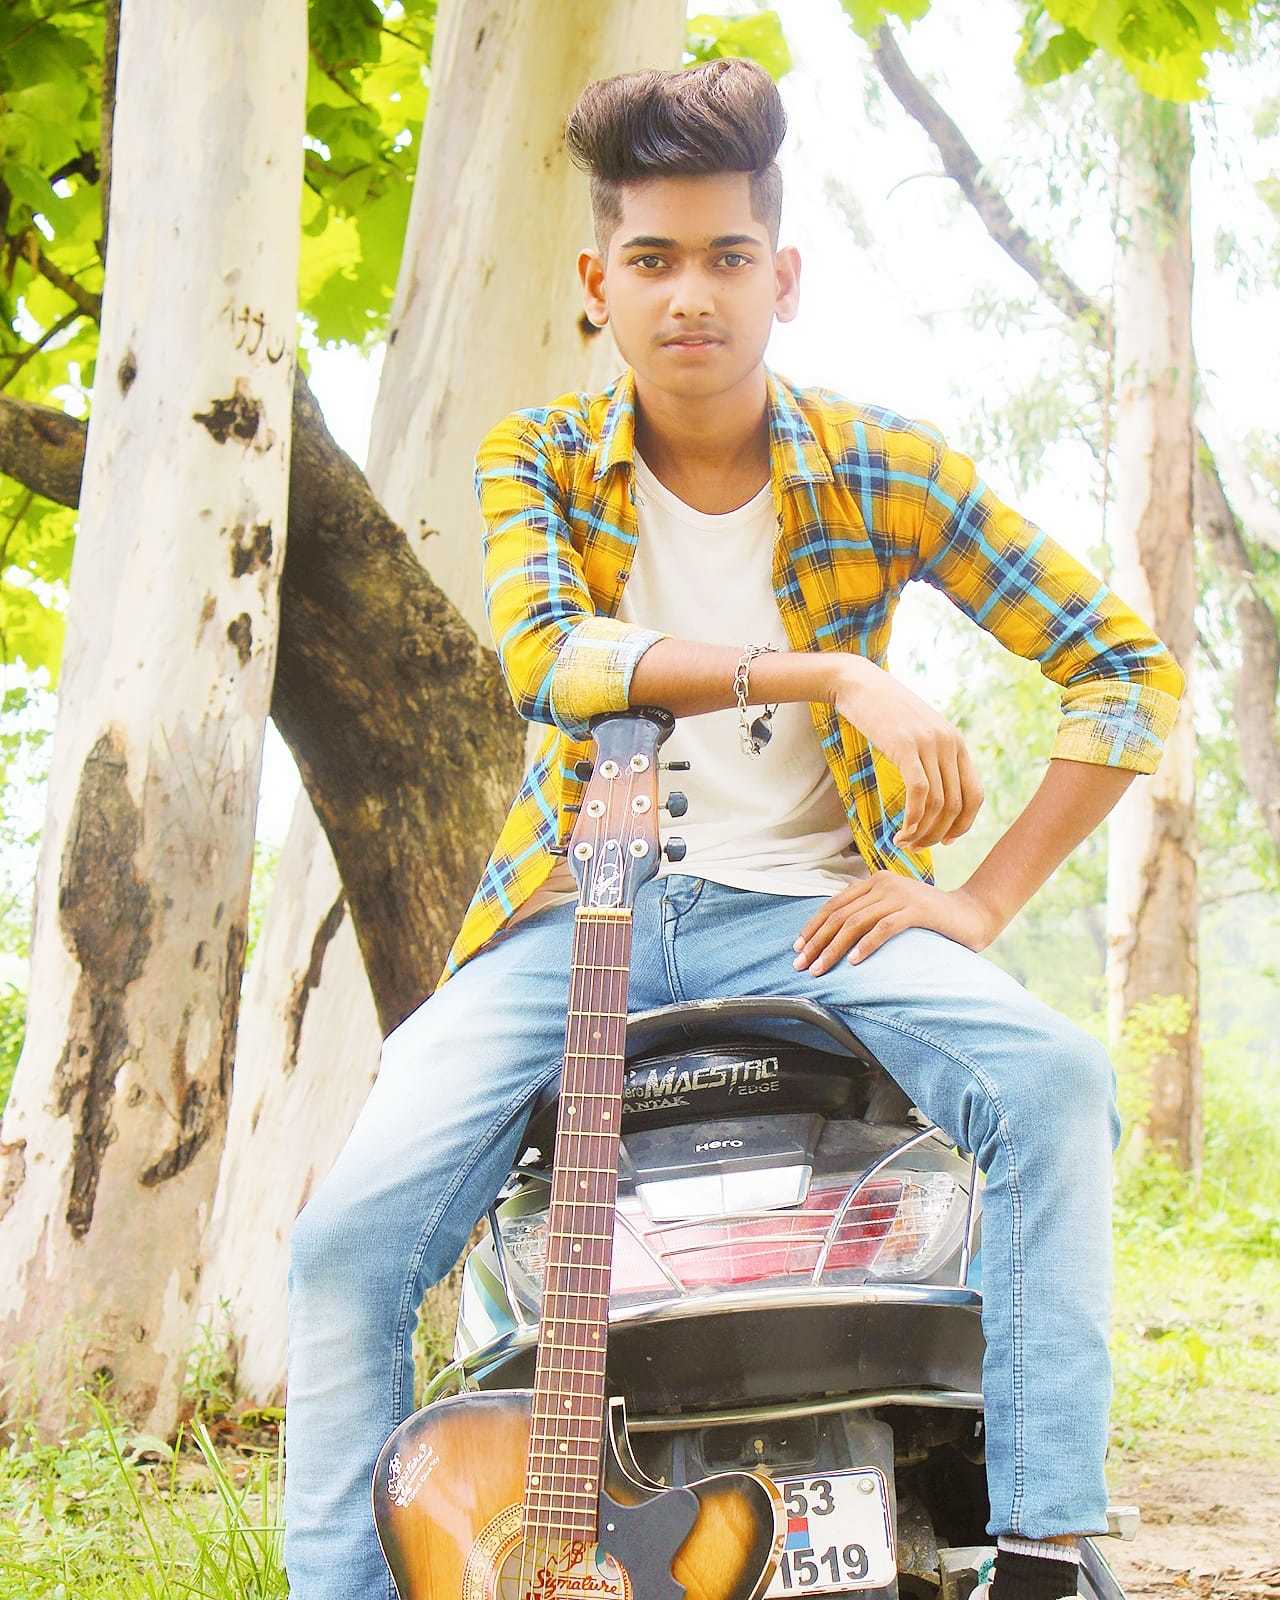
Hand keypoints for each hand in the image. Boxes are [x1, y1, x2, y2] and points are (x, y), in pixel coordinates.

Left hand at [792, 875, 1000, 973]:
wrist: (972, 914)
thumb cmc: (930, 918)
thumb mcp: (893, 910)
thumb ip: (869, 914)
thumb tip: (833, 937)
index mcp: (874, 881)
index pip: (834, 905)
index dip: (813, 927)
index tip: (798, 948)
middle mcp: (883, 883)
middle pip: (840, 914)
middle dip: (817, 942)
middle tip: (802, 965)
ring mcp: (901, 895)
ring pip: (856, 922)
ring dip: (834, 948)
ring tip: (821, 968)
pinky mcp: (917, 910)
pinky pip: (884, 928)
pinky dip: (866, 945)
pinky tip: (854, 962)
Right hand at [831, 657, 983, 848]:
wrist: (859, 683)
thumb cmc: (885, 712)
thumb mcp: (919, 732)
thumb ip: (932, 756)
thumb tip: (936, 790)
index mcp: (957, 743)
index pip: (975, 795)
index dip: (963, 825)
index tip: (944, 841)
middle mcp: (949, 744)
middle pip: (955, 805)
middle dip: (938, 835)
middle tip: (916, 848)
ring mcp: (928, 745)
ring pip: (937, 804)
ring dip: (921, 832)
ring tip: (903, 842)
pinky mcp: (905, 747)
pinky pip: (918, 792)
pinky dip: (912, 818)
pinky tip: (900, 830)